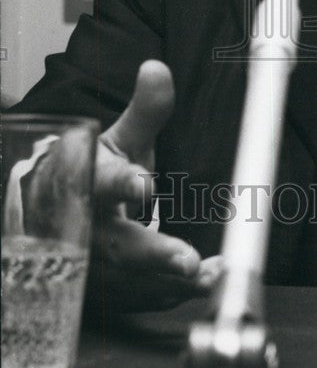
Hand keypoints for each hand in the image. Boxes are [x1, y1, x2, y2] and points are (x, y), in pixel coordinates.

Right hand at [88, 59, 221, 310]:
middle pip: (116, 245)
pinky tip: (207, 281)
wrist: (54, 216)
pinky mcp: (105, 293)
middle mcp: (85, 230)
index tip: (143, 185)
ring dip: (172, 282)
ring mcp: (92, 268)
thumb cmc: (94, 173)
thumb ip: (144, 111)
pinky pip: (141, 299)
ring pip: (132, 281)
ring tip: (210, 275)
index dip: (122, 183)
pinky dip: (174, 294)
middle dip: (153, 254)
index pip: (101, 182)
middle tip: (188, 261)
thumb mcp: (117, 140)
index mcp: (86, 183)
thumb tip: (157, 67)